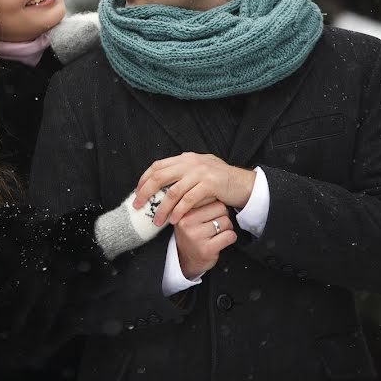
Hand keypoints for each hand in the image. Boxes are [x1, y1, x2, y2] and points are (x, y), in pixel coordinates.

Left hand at [133, 152, 255, 225]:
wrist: (243, 183)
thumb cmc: (221, 180)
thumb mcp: (200, 170)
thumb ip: (183, 172)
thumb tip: (162, 180)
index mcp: (185, 159)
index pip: (158, 166)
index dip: (144, 179)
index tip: (137, 192)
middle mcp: (191, 163)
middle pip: (160, 176)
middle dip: (146, 192)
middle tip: (138, 206)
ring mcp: (200, 173)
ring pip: (173, 191)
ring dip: (162, 208)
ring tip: (157, 221)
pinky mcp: (209, 184)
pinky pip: (189, 199)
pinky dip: (179, 210)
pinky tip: (174, 220)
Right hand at [174, 201, 236, 279]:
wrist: (184, 260)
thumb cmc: (191, 233)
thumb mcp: (188, 215)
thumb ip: (198, 202)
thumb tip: (216, 186)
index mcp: (183, 211)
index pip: (209, 197)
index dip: (215, 205)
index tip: (211, 212)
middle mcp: (187, 222)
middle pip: (221, 208)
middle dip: (222, 216)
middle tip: (214, 224)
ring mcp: (196, 236)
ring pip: (226, 222)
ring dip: (226, 228)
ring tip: (216, 233)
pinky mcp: (207, 249)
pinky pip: (229, 236)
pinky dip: (230, 238)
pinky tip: (220, 241)